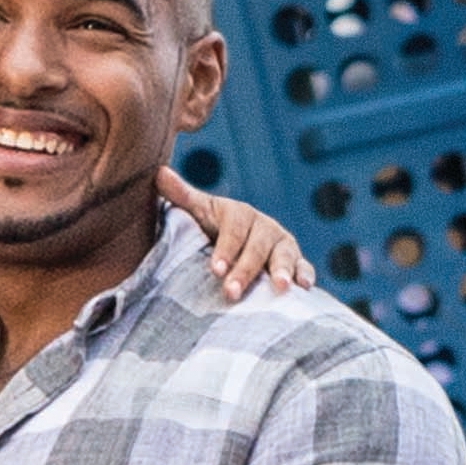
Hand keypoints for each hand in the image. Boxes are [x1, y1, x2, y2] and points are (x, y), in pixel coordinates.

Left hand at [165, 169, 315, 303]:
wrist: (235, 243)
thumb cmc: (212, 228)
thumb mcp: (198, 211)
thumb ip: (182, 196)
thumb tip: (159, 172)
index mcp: (239, 213)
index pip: (234, 229)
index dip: (226, 249)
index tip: (215, 269)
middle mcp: (264, 226)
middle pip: (258, 246)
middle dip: (246, 269)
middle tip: (232, 292)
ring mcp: (282, 243)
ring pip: (284, 255)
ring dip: (283, 270)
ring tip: (280, 288)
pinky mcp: (295, 260)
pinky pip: (304, 266)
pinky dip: (305, 274)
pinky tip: (304, 287)